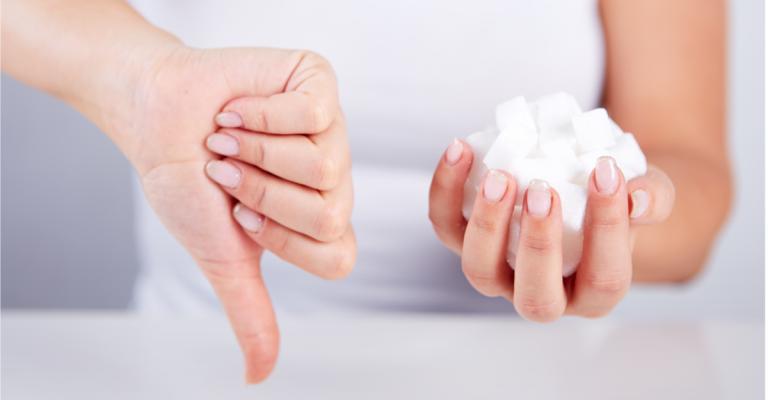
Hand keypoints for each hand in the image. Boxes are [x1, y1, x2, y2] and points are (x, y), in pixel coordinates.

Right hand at [112, 46, 353, 381]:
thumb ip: (250, 310)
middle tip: (230, 171)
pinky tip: (238, 109)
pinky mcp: (319, 84)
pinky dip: (258, 115)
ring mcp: (332, 129)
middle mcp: (334, 177)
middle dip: (260, 194)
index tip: (240, 217)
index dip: (282, 239)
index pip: (337, 256)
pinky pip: (312, 114)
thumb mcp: (221, 255)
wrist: (154, 116)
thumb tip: (258, 378)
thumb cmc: (188, 181)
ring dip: (254, 154)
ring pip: (324, 163)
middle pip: (329, 211)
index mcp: (319, 219)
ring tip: (230, 137)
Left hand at [428, 140, 673, 320]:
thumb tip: (639, 197)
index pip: (604, 277)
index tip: (606, 170)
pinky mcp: (465, 241)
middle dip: (538, 244)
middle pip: (535, 296)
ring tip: (499, 175)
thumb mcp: (649, 193)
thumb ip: (653, 197)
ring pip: (479, 270)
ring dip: (486, 224)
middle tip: (542, 188)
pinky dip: (447, 189)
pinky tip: (461, 149)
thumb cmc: (620, 197)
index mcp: (595, 292)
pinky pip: (446, 225)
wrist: (582, 186)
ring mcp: (499, 273)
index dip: (607, 228)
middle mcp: (543, 294)